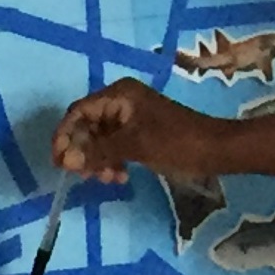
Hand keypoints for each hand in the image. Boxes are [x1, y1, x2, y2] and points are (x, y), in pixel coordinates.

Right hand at [52, 79, 211, 183]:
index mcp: (119, 94)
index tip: (58, 162)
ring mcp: (132, 117)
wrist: (216, 149)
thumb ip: (98, 151)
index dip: (64, 136)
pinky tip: (119, 178)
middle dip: (84, 151)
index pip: (78, 112)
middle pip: (87, 126)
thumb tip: (66, 160)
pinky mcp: (140, 132)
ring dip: (99, 160)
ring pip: (100, 139)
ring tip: (109, 179)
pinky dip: (112, 161)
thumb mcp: (133, 146)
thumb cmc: (175, 142)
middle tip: (85, 176)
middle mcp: (122, 101)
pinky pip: (115, 146)